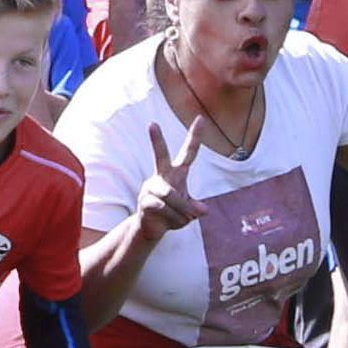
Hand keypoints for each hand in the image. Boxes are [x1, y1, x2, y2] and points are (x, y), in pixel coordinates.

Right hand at [137, 119, 210, 241]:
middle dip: (156, 140)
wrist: (152, 229)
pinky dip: (175, 219)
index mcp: (176, 173)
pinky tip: (171, 222)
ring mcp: (151, 187)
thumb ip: (196, 207)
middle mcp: (162, 176)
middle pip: (161, 156)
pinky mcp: (144, 200)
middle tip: (151, 124)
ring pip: (172, 196)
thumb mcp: (189, 211)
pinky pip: (164, 208)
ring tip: (184, 218)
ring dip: (182, 211)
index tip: (201, 119)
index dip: (195, 137)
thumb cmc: (172, 214)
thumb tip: (203, 211)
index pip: (188, 153)